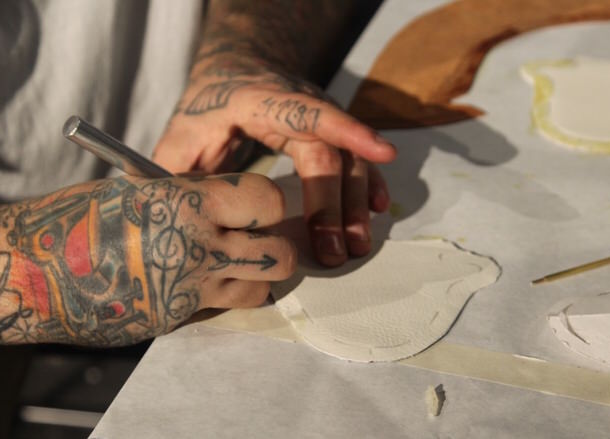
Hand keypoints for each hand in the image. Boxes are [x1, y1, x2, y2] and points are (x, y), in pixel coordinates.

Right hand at [0, 173, 294, 345]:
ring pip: (262, 288)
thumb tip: (227, 197)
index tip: (258, 204)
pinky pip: (224, 306)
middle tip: (256, 237)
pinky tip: (198, 281)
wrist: (32, 273)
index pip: (266, 201)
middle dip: (274, 244)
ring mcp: (189, 288)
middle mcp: (197, 247)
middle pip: (278, 253)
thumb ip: (189, 194)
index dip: (268, 202)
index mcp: (187, 203)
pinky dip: (223, 295)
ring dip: (256, 276)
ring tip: (234, 263)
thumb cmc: (78, 220)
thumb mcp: (138, 191)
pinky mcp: (177, 317)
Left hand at [153, 57, 396, 266]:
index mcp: (261, 101)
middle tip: (336, 252)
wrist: (237, 72)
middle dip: (335, 205)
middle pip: (328, 154)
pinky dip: (369, 186)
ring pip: (349, 161)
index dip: (344, 130)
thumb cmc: (209, 107)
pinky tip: (378, 211)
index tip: (382, 151)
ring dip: (356, 205)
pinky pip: (355, 162)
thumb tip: (179, 220)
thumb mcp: (182, 132)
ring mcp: (322, 120)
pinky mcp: (331, 135)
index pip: (306, 112)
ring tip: (357, 246)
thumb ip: (178, 171)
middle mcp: (302, 106)